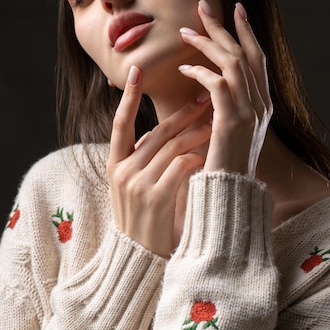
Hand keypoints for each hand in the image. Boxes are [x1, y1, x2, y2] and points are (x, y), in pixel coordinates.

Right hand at [107, 66, 211, 256]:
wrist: (139, 260)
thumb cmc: (141, 220)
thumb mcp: (132, 187)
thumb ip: (143, 159)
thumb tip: (166, 131)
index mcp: (114, 165)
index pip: (119, 122)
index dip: (129, 96)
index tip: (139, 69)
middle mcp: (122, 171)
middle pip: (156, 132)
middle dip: (183, 113)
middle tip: (205, 95)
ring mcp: (137, 185)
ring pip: (172, 146)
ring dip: (196, 133)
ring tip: (215, 124)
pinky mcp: (156, 199)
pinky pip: (180, 167)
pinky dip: (195, 157)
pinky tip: (207, 155)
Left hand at [179, 0, 271, 176]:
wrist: (227, 194)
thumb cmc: (223, 165)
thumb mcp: (231, 131)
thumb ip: (227, 106)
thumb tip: (211, 84)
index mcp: (263, 105)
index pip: (257, 59)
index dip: (246, 33)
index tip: (234, 10)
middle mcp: (261, 105)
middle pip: (245, 53)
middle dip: (224, 27)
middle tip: (203, 6)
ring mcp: (250, 113)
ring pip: (231, 63)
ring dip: (207, 44)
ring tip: (184, 32)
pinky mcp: (232, 122)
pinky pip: (217, 84)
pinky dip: (200, 73)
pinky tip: (184, 70)